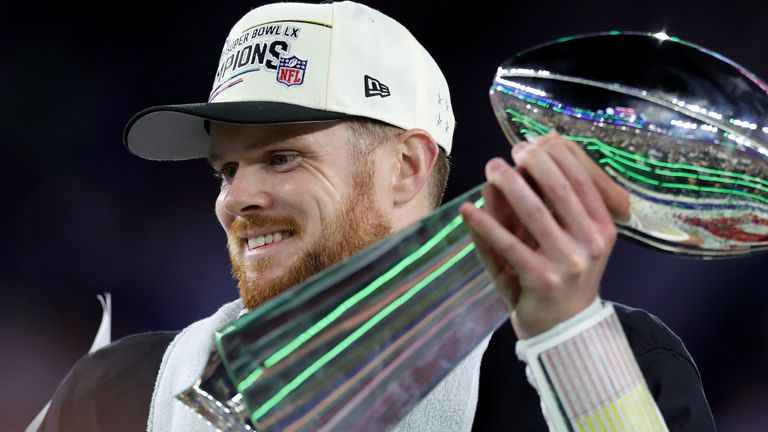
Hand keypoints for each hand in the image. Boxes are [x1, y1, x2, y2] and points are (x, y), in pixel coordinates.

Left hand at [459, 133, 628, 338]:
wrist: (564, 327)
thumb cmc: (561, 276)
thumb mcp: (562, 238)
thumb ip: (542, 205)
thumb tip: (509, 169)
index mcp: (602, 226)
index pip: (582, 179)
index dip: (557, 155)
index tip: (533, 142)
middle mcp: (592, 241)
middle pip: (559, 188)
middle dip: (532, 163)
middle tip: (510, 152)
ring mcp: (568, 261)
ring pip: (534, 212)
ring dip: (508, 185)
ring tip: (490, 169)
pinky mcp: (541, 278)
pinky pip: (508, 244)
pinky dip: (485, 224)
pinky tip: (468, 210)